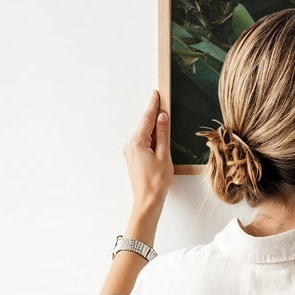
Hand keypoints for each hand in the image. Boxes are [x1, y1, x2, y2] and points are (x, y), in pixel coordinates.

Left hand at [123, 91, 173, 211]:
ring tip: (163, 115)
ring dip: (152, 124)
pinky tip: (158, 132)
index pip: (147, 119)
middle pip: (144, 124)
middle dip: (153, 112)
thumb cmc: (157, 180)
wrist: (147, 200)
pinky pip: (142, 139)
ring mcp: (130, 151)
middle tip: (161, 99)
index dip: (153, 105)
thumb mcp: (164, 154)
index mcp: (137, 142)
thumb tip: (162, 116)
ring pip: (143, 132)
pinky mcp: (133, 156)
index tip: (156, 93)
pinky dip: (150, 133)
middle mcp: (130, 144)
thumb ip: (163, 133)